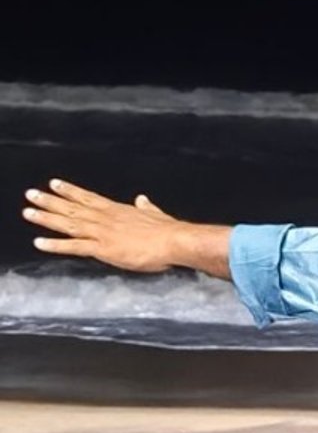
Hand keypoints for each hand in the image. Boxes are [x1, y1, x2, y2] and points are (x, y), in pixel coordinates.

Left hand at [21, 179, 186, 271]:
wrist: (174, 240)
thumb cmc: (168, 231)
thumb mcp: (156, 214)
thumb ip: (146, 208)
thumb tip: (142, 198)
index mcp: (118, 211)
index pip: (88, 198)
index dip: (71, 191)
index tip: (55, 183)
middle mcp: (105, 219)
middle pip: (72, 208)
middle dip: (50, 201)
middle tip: (31, 194)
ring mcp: (102, 233)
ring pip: (68, 223)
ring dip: (46, 218)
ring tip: (28, 213)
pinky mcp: (103, 249)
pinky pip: (74, 246)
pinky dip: (56, 245)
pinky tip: (40, 243)